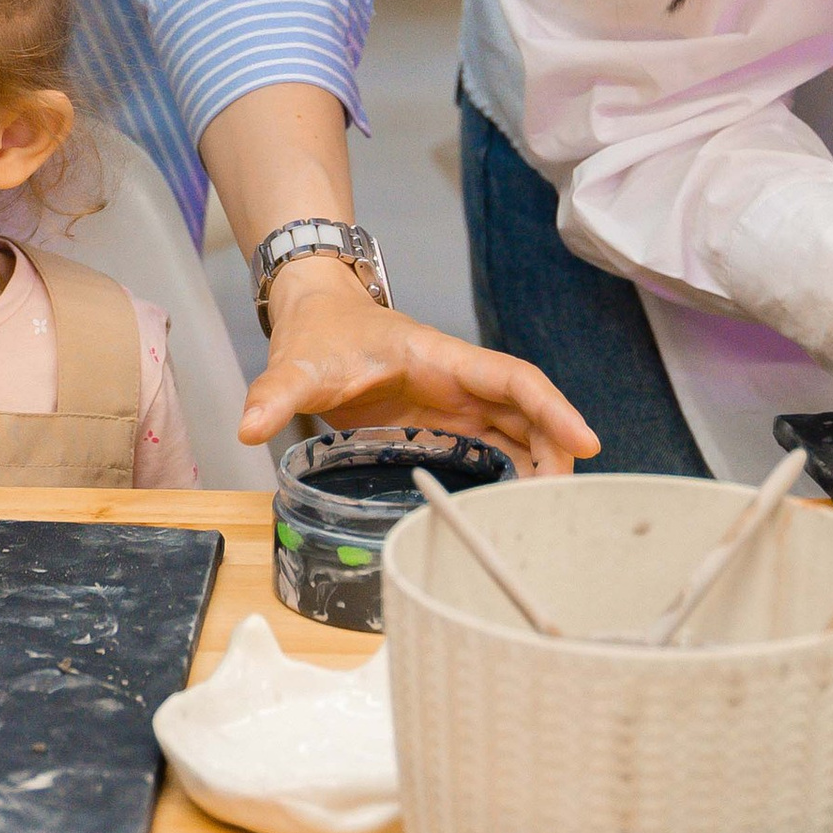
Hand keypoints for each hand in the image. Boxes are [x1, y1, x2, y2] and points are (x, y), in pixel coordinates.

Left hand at [242, 256, 596, 473]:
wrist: (315, 316)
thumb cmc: (318, 334)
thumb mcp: (297, 367)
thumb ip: (276, 396)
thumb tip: (247, 428)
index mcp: (442, 359)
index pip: (514, 380)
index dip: (554, 410)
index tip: (585, 444)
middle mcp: (460, 380)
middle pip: (529, 413)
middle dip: (555, 452)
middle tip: (563, 505)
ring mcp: (456, 401)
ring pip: (517, 432)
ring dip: (538, 467)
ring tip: (547, 516)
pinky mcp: (444, 422)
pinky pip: (494, 445)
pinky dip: (514, 471)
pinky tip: (519, 505)